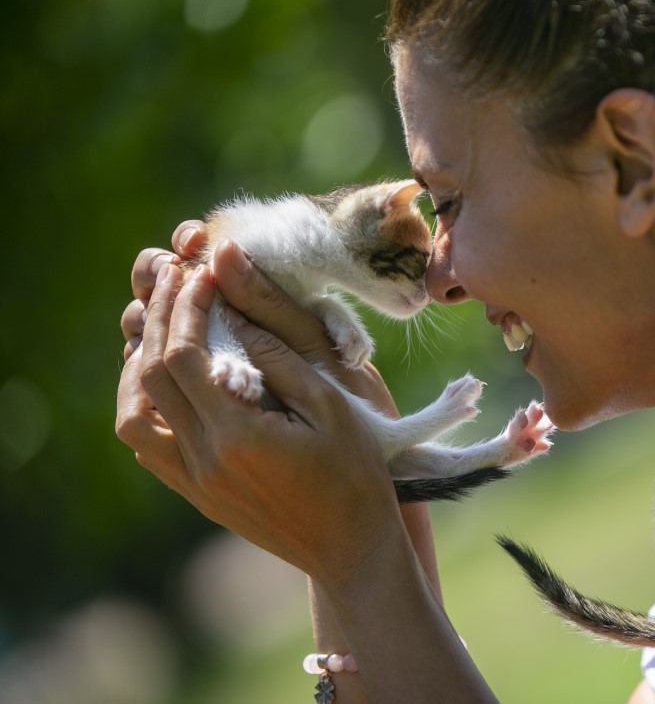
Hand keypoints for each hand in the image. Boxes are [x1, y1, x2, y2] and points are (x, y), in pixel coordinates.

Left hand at [116, 222, 405, 583]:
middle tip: (174, 279)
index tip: (203, 273)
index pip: (185, 354)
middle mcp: (203, 459)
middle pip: (150, 376)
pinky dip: (146, 403)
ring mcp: (195, 481)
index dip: (186, 306)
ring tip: (162, 327)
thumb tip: (232, 310)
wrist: (352, 547)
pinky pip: (148, 445)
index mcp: (237, 434)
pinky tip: (170, 380)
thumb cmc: (355, 473)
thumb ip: (278, 355)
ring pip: (133, 415)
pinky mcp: (197, 494)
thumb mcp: (331, 405)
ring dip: (139, 363)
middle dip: (157, 319)